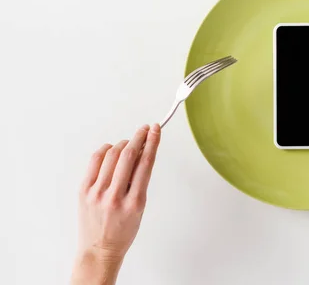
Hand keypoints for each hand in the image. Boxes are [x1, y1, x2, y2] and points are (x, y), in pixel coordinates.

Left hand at [71, 124, 160, 284]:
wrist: (100, 249)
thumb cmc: (123, 230)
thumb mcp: (140, 208)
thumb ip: (140, 181)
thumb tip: (143, 153)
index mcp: (134, 202)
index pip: (146, 163)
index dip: (152, 142)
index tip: (155, 130)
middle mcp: (115, 196)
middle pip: (128, 155)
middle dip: (138, 137)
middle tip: (145, 129)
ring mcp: (97, 193)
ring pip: (112, 155)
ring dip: (123, 143)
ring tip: (129, 143)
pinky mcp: (84, 190)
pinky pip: (95, 161)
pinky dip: (105, 150)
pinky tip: (111, 149)